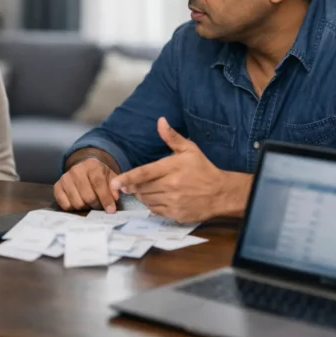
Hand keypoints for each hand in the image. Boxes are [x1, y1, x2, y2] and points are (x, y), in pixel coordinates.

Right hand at [53, 157, 118, 212]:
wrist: (83, 170)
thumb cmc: (100, 176)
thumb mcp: (111, 178)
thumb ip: (115, 187)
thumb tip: (115, 197)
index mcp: (92, 165)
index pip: (98, 183)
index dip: (105, 198)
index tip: (111, 210)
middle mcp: (76, 170)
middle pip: (88, 196)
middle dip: (96, 205)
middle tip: (99, 206)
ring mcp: (65, 178)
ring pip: (77, 203)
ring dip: (85, 208)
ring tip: (89, 204)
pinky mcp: (57, 187)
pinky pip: (65, 205)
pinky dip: (73, 208)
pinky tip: (79, 203)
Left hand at [109, 117, 250, 222]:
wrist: (221, 193)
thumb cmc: (203, 169)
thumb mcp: (190, 149)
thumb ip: (172, 137)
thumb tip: (160, 121)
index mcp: (172, 168)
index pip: (144, 173)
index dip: (127, 178)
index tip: (114, 183)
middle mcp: (171, 186)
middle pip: (141, 188)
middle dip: (135, 185)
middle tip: (139, 181)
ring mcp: (173, 202)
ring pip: (146, 200)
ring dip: (143, 195)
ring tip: (152, 188)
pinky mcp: (176, 215)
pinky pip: (155, 211)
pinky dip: (152, 205)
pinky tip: (160, 198)